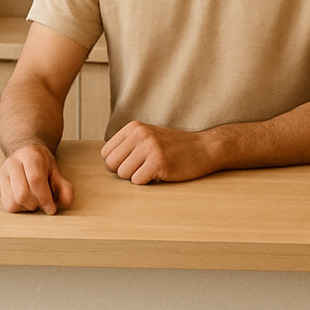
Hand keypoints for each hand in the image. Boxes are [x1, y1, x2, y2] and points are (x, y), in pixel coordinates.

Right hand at [0, 143, 73, 213]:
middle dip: (35, 204)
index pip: (35, 180)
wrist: (23, 150)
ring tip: (31, 199)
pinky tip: (20, 197)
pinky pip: (2, 204)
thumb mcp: (55, 170)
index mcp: (29, 155)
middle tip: (41, 201)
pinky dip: (14, 206)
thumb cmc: (40, 162)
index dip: (45, 198)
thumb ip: (63, 186)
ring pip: (10, 204)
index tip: (52, 208)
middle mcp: (11, 162)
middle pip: (21, 195)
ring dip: (24, 207)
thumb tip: (67, 201)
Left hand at [101, 121, 217, 184]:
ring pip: (123, 174)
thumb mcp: (148, 136)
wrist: (203, 148)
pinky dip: (147, 182)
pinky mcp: (158, 162)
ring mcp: (149, 147)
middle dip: (124, 171)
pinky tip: (160, 173)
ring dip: (136, 177)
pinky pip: (137, 181)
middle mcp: (140, 134)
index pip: (106, 152)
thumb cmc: (174, 146)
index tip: (133, 162)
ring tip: (152, 169)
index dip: (117, 162)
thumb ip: (128, 144)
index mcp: (134, 127)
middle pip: (111, 164)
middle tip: (142, 168)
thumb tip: (106, 161)